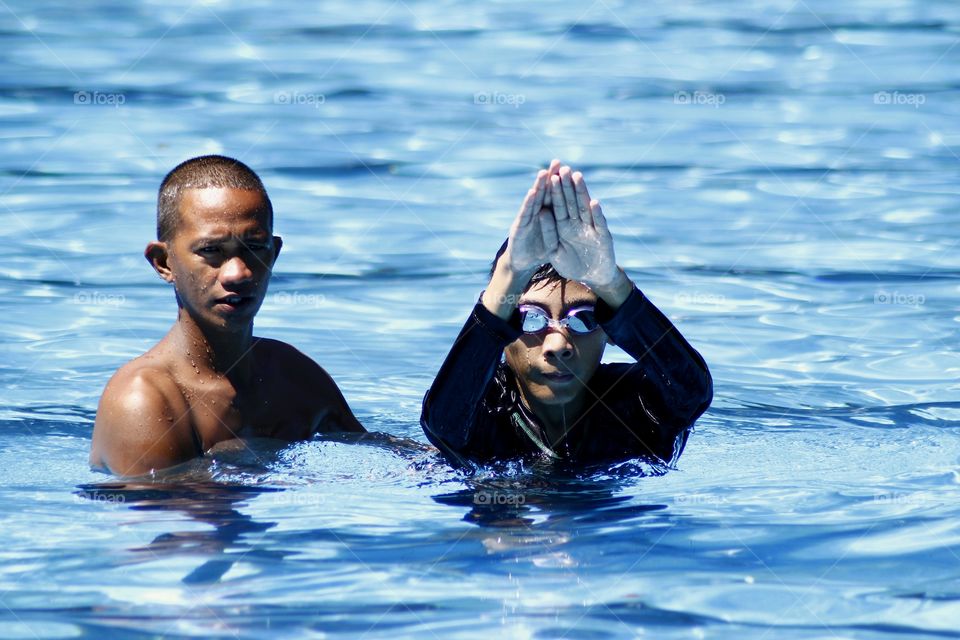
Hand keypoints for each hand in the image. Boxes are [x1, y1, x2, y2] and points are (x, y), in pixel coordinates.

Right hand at [500, 160, 561, 272]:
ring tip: (544, 173)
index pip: (557, 195)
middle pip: (546, 192)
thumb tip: (579, 215)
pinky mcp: (518, 228)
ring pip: (534, 200)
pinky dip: (529, 203)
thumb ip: (563, 227)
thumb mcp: (556, 238)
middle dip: (551, 177)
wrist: (522, 264)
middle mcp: (537, 212)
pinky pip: (525, 214)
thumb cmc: (540, 250)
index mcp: (549, 215)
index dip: (563, 183)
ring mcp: (527, 218)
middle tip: (557, 161)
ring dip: (539, 186)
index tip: (569, 169)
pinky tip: (533, 192)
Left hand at [540, 166, 620, 289]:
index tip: (550, 177)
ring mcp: (591, 228)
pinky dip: (597, 214)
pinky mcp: (603, 237)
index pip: (558, 205)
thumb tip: (542, 212)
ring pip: (585, 207)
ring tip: (578, 177)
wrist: (592, 278)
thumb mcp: (554, 251)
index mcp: (564, 226)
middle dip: (567, 186)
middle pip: (571, 201)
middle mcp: (578, 223)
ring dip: (582, 192)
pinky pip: (599, 224)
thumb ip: (549, 233)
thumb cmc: (572, 265)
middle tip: (563, 168)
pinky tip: (593, 202)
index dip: (555, 191)